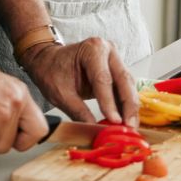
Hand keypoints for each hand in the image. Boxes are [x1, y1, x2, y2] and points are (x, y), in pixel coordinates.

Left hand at [20, 38, 138, 126]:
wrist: (49, 60)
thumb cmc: (52, 71)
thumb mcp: (61, 94)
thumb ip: (79, 112)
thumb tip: (95, 131)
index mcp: (92, 49)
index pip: (103, 79)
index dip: (110, 102)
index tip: (114, 121)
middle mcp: (108, 50)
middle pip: (123, 80)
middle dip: (128, 105)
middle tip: (129, 126)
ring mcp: (114, 59)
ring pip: (128, 85)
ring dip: (131, 107)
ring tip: (130, 127)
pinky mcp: (116, 70)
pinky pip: (124, 88)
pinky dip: (126, 105)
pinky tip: (127, 120)